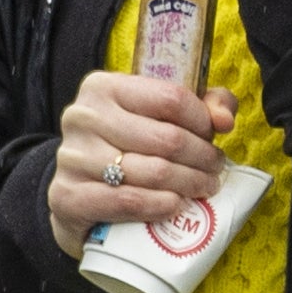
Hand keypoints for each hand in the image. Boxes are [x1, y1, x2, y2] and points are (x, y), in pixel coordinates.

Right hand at [46, 65, 234, 251]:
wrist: (78, 193)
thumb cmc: (125, 148)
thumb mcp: (159, 116)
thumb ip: (202, 106)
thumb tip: (224, 119)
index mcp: (104, 87)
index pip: (171, 98)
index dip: (203, 121)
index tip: (213, 137)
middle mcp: (83, 117)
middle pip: (167, 138)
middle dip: (202, 158)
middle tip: (215, 170)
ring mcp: (72, 157)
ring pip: (153, 172)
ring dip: (189, 184)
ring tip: (203, 188)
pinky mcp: (67, 196)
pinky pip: (128, 200)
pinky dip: (161, 205)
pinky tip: (176, 205)